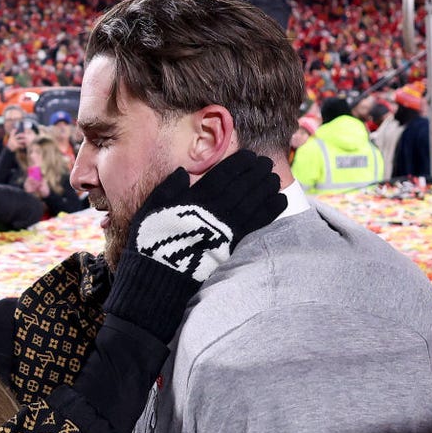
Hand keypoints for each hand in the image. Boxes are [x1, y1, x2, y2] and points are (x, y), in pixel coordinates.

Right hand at [129, 150, 285, 280]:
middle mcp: (215, 210)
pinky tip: (280, 200)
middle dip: (256, 172)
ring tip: (274, 178)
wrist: (160, 277)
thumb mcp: (151, 210)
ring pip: (253, 202)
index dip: (238, 164)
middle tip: (267, 163)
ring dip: (266, 188)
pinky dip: (271, 210)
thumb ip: (168, 189)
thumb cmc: (152, 242)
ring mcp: (227, 228)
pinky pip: (258, 223)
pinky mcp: (235, 245)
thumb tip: (184, 172)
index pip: (222, 175)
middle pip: (242, 186)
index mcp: (195, 199)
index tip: (250, 155)